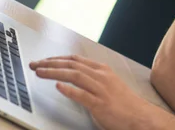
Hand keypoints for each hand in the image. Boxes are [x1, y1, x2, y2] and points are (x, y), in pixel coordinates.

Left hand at [31, 55, 151, 129]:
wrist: (139, 116)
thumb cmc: (123, 103)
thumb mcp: (108, 84)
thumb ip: (92, 78)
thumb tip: (73, 76)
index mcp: (102, 70)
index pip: (75, 59)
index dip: (57, 58)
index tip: (44, 60)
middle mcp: (101, 76)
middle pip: (72, 64)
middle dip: (51, 63)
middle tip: (35, 64)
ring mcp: (101, 89)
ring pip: (75, 75)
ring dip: (54, 72)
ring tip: (40, 72)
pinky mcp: (100, 103)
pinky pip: (82, 94)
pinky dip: (69, 89)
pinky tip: (58, 87)